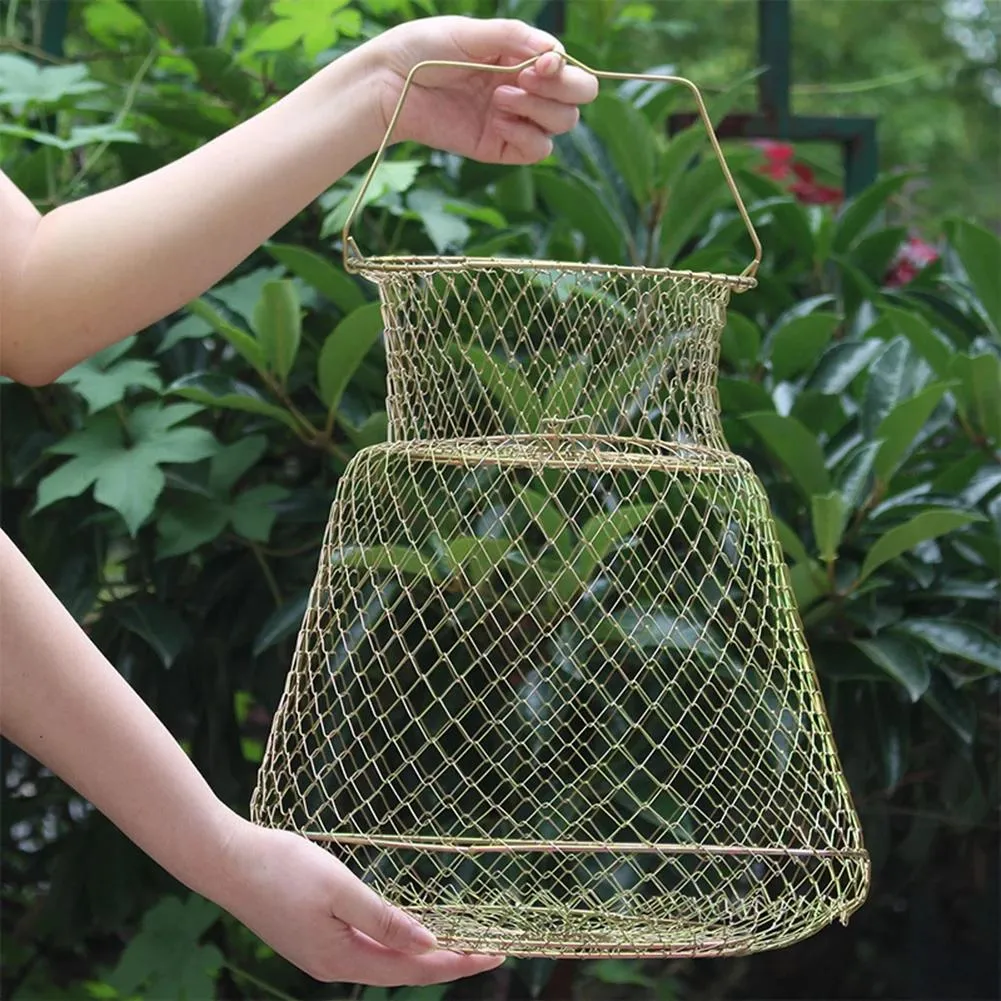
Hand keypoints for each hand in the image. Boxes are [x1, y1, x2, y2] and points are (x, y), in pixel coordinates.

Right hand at [215, 818, 502, 985]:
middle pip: (402, 971)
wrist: (226, 860)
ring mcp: (320, 954)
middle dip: (446, 962)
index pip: (413, 968)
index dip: (455, 962)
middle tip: (487, 950)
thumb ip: (383, 919)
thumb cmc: (282, 868)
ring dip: (421, 955)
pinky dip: (394, 945)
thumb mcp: (340, 888)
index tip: (492, 954)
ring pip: (384, 962)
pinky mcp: (312, 939)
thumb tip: (428, 943)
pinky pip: (365, 950)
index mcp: (341, 957)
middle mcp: (332, 965)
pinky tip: (407, 932)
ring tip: (458, 943)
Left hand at [369, 16, 598, 163]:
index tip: (540, 65)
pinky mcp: (499, 147)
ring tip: (499, 98)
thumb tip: (555, 54)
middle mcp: (524, 88)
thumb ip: (515, 38)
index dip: (565, 69)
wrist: (390, 84)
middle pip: (575, 100)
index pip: (570, 69)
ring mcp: (513, 120)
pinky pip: (536, 151)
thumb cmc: (424, 49)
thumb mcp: (471, 32)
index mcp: (521, 57)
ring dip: (537, 110)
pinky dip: (526, 136)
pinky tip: (498, 120)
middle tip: (526, 80)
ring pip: (560, 125)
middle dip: (562, 90)